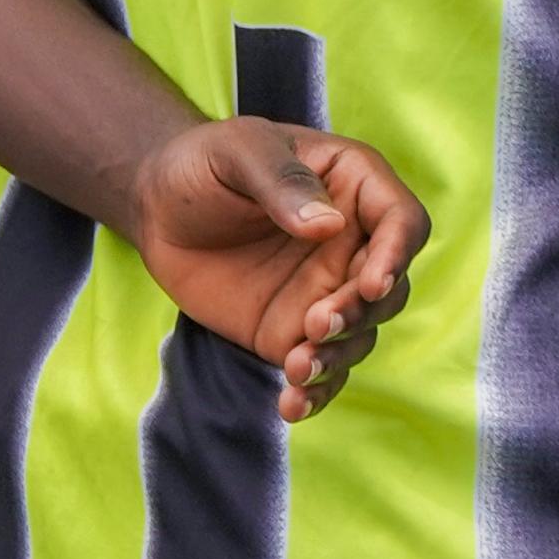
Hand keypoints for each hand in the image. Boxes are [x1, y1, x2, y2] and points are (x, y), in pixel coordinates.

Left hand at [121, 118, 424, 422]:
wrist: (156, 208)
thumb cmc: (203, 163)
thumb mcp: (237, 152)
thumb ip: (283, 183)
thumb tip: (329, 226)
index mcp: (356, 188)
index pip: (402, 223)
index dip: (396, 255)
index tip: (370, 285)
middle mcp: (354, 244)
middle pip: (388, 288)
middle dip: (360, 313)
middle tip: (315, 325)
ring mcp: (326, 291)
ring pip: (361, 334)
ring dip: (338, 356)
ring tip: (296, 367)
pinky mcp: (294, 332)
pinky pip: (322, 367)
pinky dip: (316, 392)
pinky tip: (291, 405)